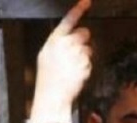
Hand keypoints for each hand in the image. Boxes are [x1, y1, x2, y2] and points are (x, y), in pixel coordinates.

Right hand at [30, 0, 92, 120]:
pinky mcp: (84, 66)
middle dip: (82, 41)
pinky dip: (85, 69)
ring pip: (88, 49)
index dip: (77, 10)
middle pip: (83, 33)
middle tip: (75, 53)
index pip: (67, 21)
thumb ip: (58, 44)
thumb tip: (72, 36)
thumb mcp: (46, 57)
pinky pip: (90, 62)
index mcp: (53, 41)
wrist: (52, 98)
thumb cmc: (48, 80)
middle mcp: (65, 46)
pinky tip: (75, 76)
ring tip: (72, 69)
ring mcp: (76, 56)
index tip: (86, 2)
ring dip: (84, 57)